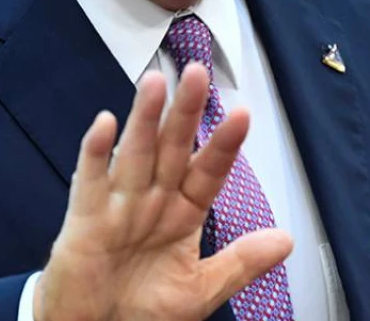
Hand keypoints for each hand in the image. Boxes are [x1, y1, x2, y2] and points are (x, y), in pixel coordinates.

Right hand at [33, 63, 292, 320]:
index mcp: (182, 215)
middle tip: (196, 74)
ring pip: (135, 155)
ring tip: (155, 84)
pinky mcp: (84, 221)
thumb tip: (286, 240)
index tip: (243, 115)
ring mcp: (117, 207)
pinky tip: (104, 124)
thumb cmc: (142, 312)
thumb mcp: (199, 290)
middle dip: (184, 112)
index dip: (224, 145)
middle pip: (171, 149)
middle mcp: (152, 202)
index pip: (208, 172)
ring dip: (143, 119)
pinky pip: (90, 182)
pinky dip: (95, 154)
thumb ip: (240, 263)